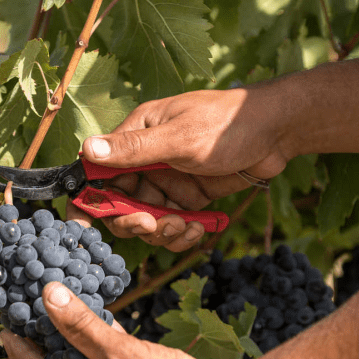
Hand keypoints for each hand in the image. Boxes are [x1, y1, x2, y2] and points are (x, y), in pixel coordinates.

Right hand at [69, 85, 290, 249]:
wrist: (274, 133)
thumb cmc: (225, 125)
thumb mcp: (179, 137)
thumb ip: (135, 149)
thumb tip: (88, 149)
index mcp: (136, 135)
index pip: (99, 171)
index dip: (89, 200)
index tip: (85, 226)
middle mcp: (147, 161)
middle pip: (121, 204)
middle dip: (133, 221)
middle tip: (151, 226)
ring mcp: (168, 181)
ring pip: (148, 220)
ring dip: (161, 231)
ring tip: (184, 227)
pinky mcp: (188, 198)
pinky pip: (173, 224)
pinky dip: (181, 233)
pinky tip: (196, 230)